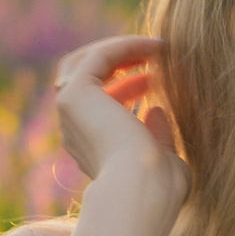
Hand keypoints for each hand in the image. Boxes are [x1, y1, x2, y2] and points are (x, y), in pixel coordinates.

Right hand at [52, 34, 187, 210]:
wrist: (141, 190)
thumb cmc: (159, 188)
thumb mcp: (165, 161)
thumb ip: (159, 138)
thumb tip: (156, 110)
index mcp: (90, 149)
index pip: (98, 108)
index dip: (126, 89)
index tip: (157, 81)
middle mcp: (74, 130)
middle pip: (84, 80)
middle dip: (116, 64)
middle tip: (151, 57)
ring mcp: (70, 111)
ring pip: (85, 62)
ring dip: (120, 50)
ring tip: (156, 47)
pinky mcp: (75, 94)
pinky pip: (99, 56)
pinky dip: (127, 46)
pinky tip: (158, 47)